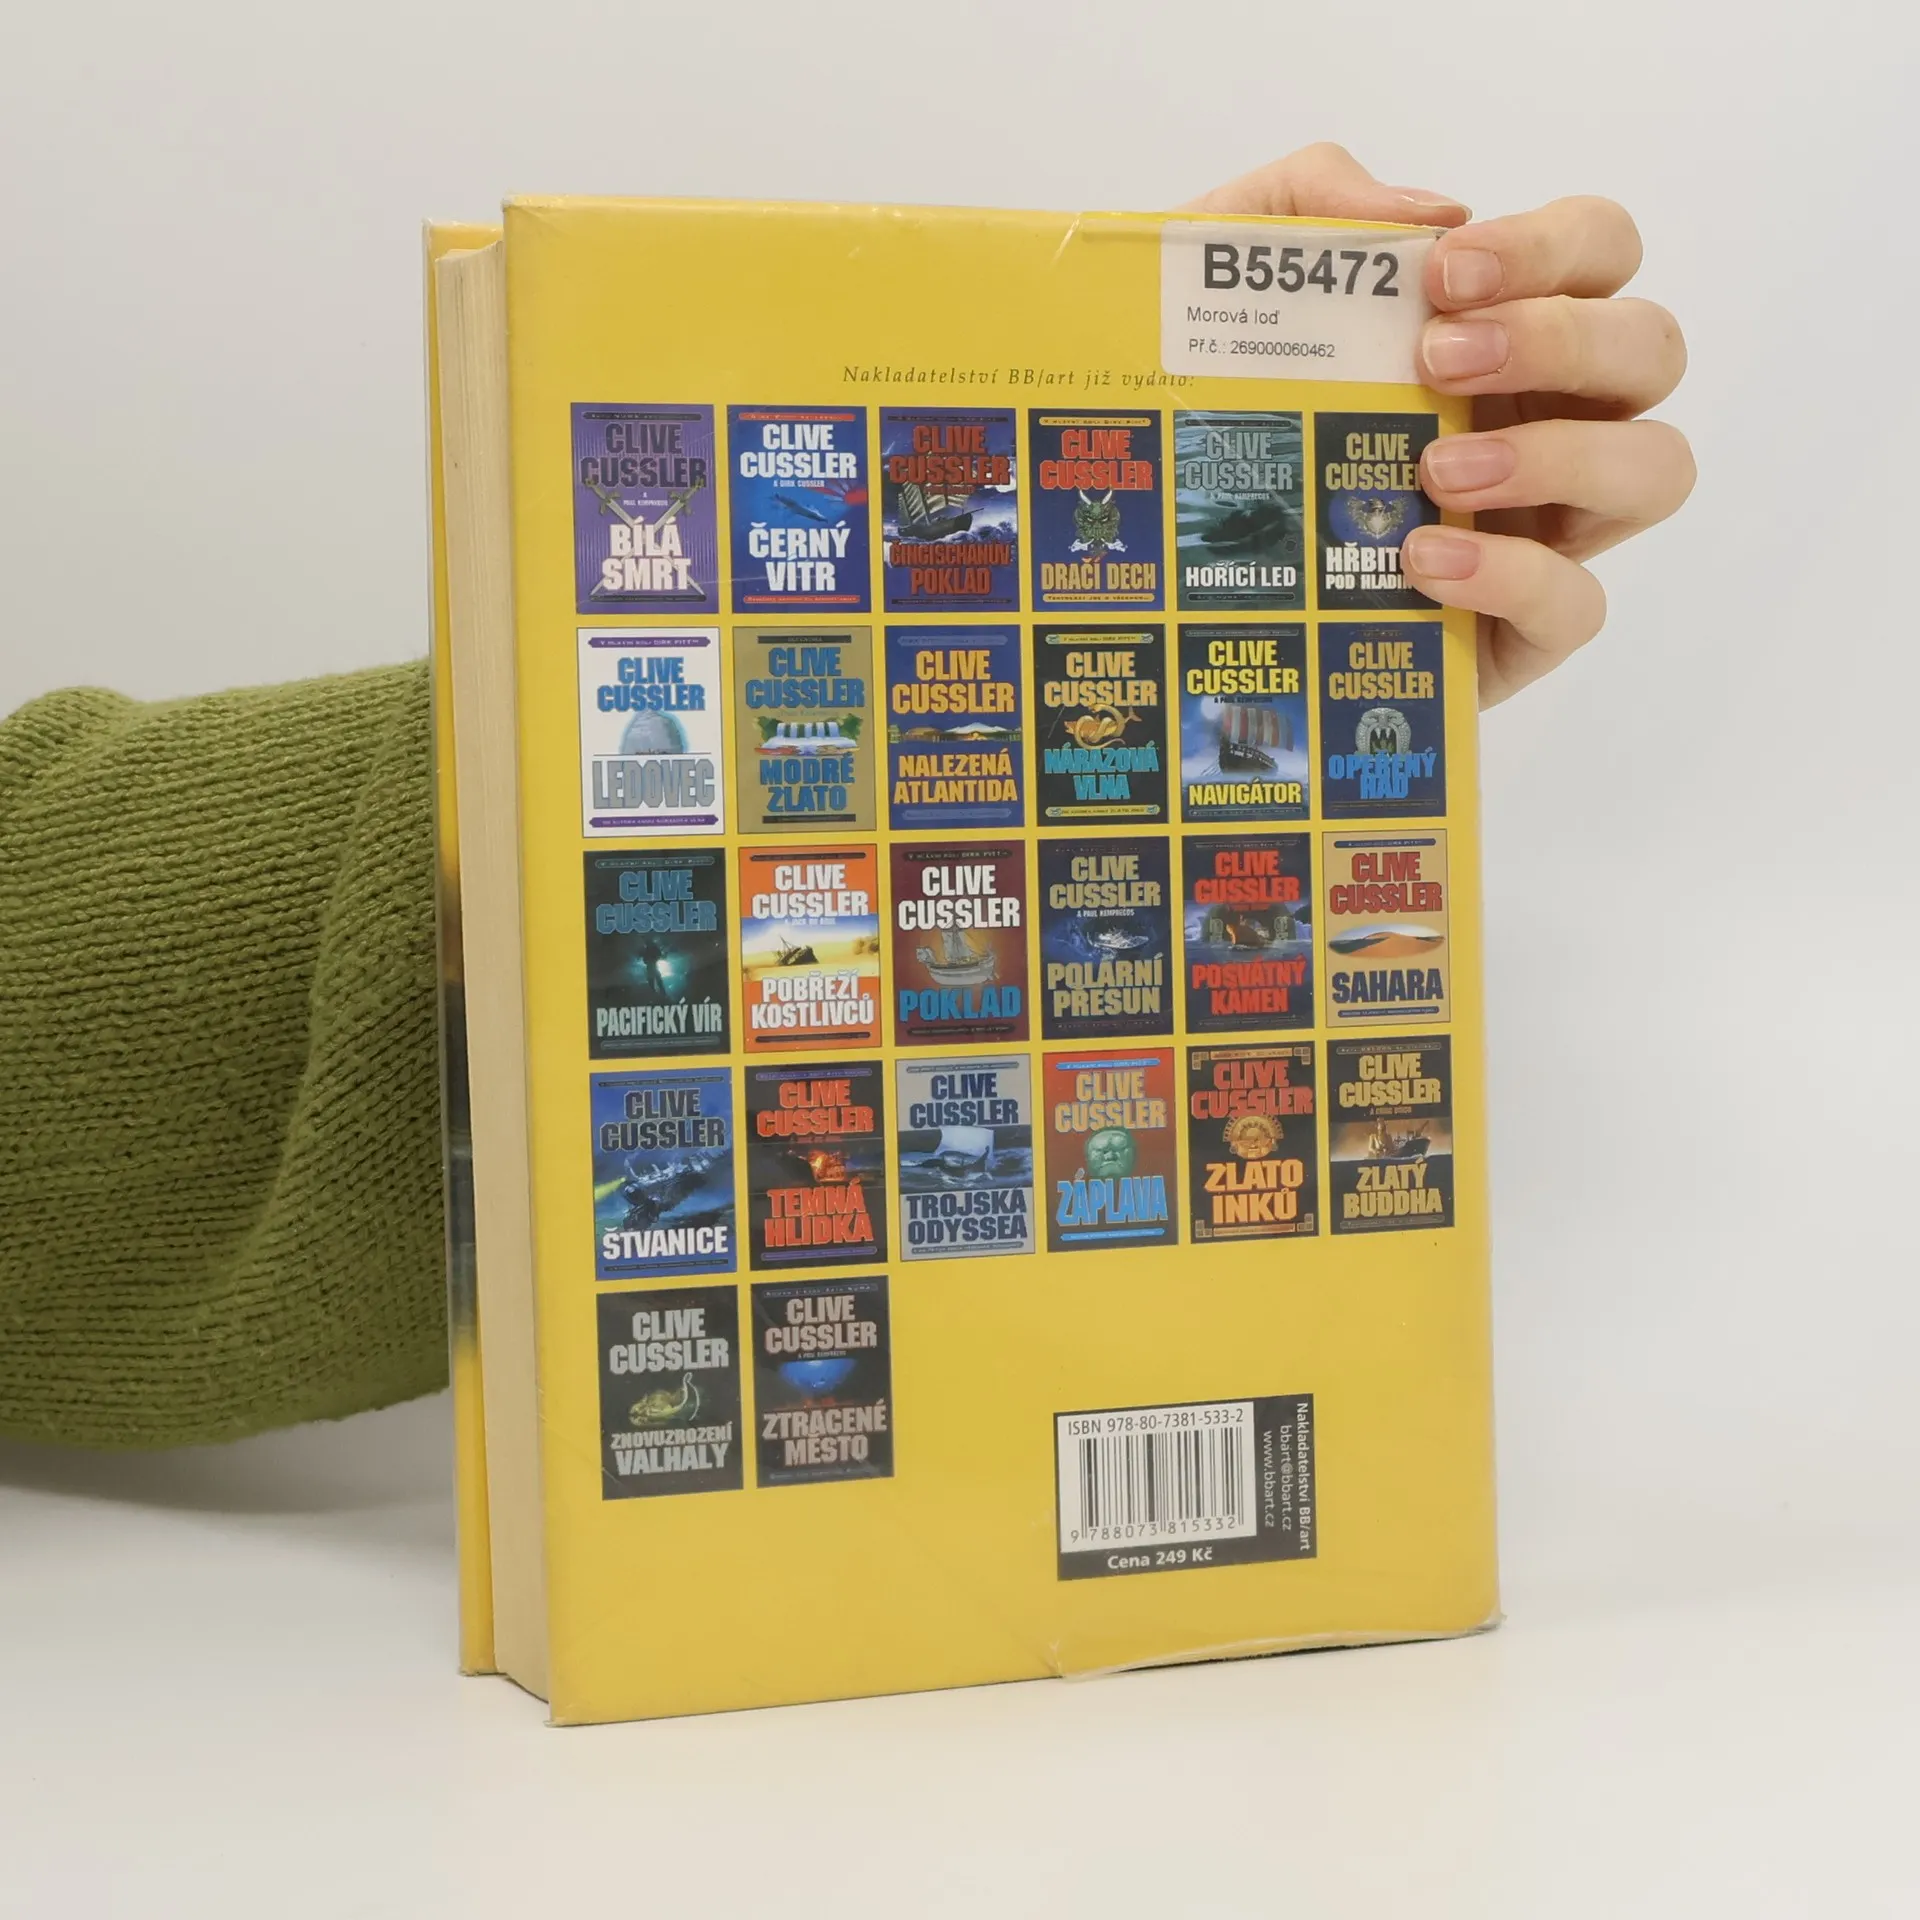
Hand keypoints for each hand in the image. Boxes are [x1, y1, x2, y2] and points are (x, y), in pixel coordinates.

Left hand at [1186, 145, 1693, 705]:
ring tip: (1435, 471)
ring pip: (1656, 470)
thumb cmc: (1224, 418)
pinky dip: (1512, 575)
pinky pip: (1577, 603)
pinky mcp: (1520, 630)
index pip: (1600, 252)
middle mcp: (1552, 418)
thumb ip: (1304, 207)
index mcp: (1508, 332)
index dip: (1551, 247)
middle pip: (1652, 349)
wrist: (1165, 566)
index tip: (1443, 273)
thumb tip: (1425, 215)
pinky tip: (1421, 562)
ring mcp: (1548, 527)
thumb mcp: (1224, 290)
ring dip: (1561, 454)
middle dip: (1560, 339)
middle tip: (1438, 360)